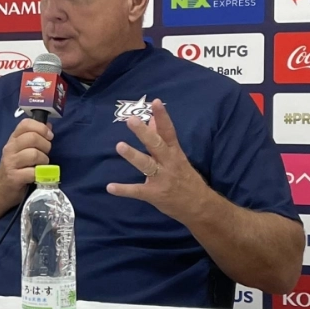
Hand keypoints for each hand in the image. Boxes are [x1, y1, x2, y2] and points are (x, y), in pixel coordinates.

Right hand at [0, 118, 52, 207]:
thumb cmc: (15, 168)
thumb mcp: (21, 150)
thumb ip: (34, 137)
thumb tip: (49, 126)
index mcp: (13, 139)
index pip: (26, 124)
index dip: (41, 127)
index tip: (49, 136)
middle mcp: (10, 148)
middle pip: (33, 138)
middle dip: (46, 146)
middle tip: (45, 154)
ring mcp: (11, 163)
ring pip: (34, 154)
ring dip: (43, 161)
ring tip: (41, 166)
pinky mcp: (14, 177)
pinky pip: (33, 172)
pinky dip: (39, 175)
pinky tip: (37, 176)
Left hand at [106, 99, 207, 221]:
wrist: (199, 206)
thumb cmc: (185, 177)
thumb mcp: (176, 156)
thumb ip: (162, 138)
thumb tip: (151, 118)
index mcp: (174, 152)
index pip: (169, 131)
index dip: (162, 117)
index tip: (156, 102)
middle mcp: (169, 163)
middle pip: (156, 145)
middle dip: (144, 133)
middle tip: (131, 120)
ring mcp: (162, 179)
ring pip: (147, 165)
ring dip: (133, 155)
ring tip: (120, 146)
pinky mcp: (154, 194)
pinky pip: (137, 191)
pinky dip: (123, 190)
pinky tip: (110, 187)